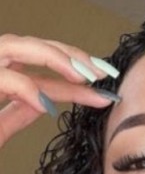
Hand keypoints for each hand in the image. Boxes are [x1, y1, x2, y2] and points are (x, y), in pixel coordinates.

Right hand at [0, 34, 120, 147]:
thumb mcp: (1, 126)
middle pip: (33, 47)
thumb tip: (49, 103)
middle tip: (103, 73)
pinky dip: (26, 88)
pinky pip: (3, 78)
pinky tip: (48, 104)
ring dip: (55, 59)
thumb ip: (21, 111)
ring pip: (17, 47)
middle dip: (71, 56)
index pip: (42, 64)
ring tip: (84, 77)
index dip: (75, 67)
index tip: (105, 78)